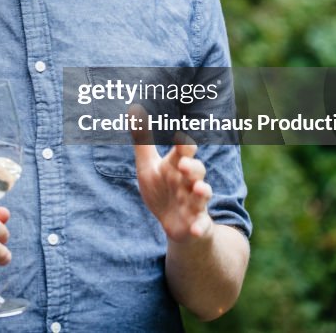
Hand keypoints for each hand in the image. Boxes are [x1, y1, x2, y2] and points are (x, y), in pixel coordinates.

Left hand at [130, 106, 212, 242]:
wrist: (176, 226)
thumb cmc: (162, 191)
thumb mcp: (148, 167)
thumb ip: (142, 141)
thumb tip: (133, 108)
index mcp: (177, 167)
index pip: (183, 152)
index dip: (183, 145)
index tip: (180, 138)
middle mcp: (189, 183)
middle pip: (196, 171)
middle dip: (192, 167)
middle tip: (183, 164)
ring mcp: (195, 204)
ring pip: (203, 195)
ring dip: (202, 192)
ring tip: (200, 189)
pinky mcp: (197, 225)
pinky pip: (202, 225)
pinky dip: (200, 226)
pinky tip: (195, 227)